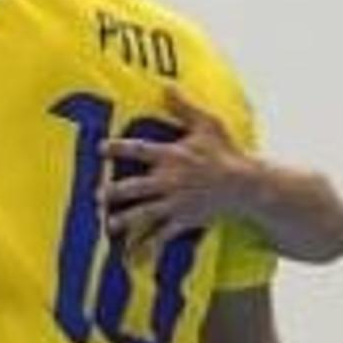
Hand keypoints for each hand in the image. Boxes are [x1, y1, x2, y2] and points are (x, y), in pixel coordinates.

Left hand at [101, 92, 261, 254]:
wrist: (246, 184)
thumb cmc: (226, 151)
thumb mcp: (208, 124)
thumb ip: (184, 106)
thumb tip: (166, 85)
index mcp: (173, 156)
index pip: (140, 150)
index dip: (119, 148)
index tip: (100, 148)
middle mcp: (171, 180)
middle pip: (136, 187)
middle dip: (115, 192)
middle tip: (97, 196)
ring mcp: (177, 203)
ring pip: (145, 214)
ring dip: (125, 221)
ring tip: (107, 226)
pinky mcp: (184, 220)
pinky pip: (163, 236)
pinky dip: (148, 248)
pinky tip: (133, 257)